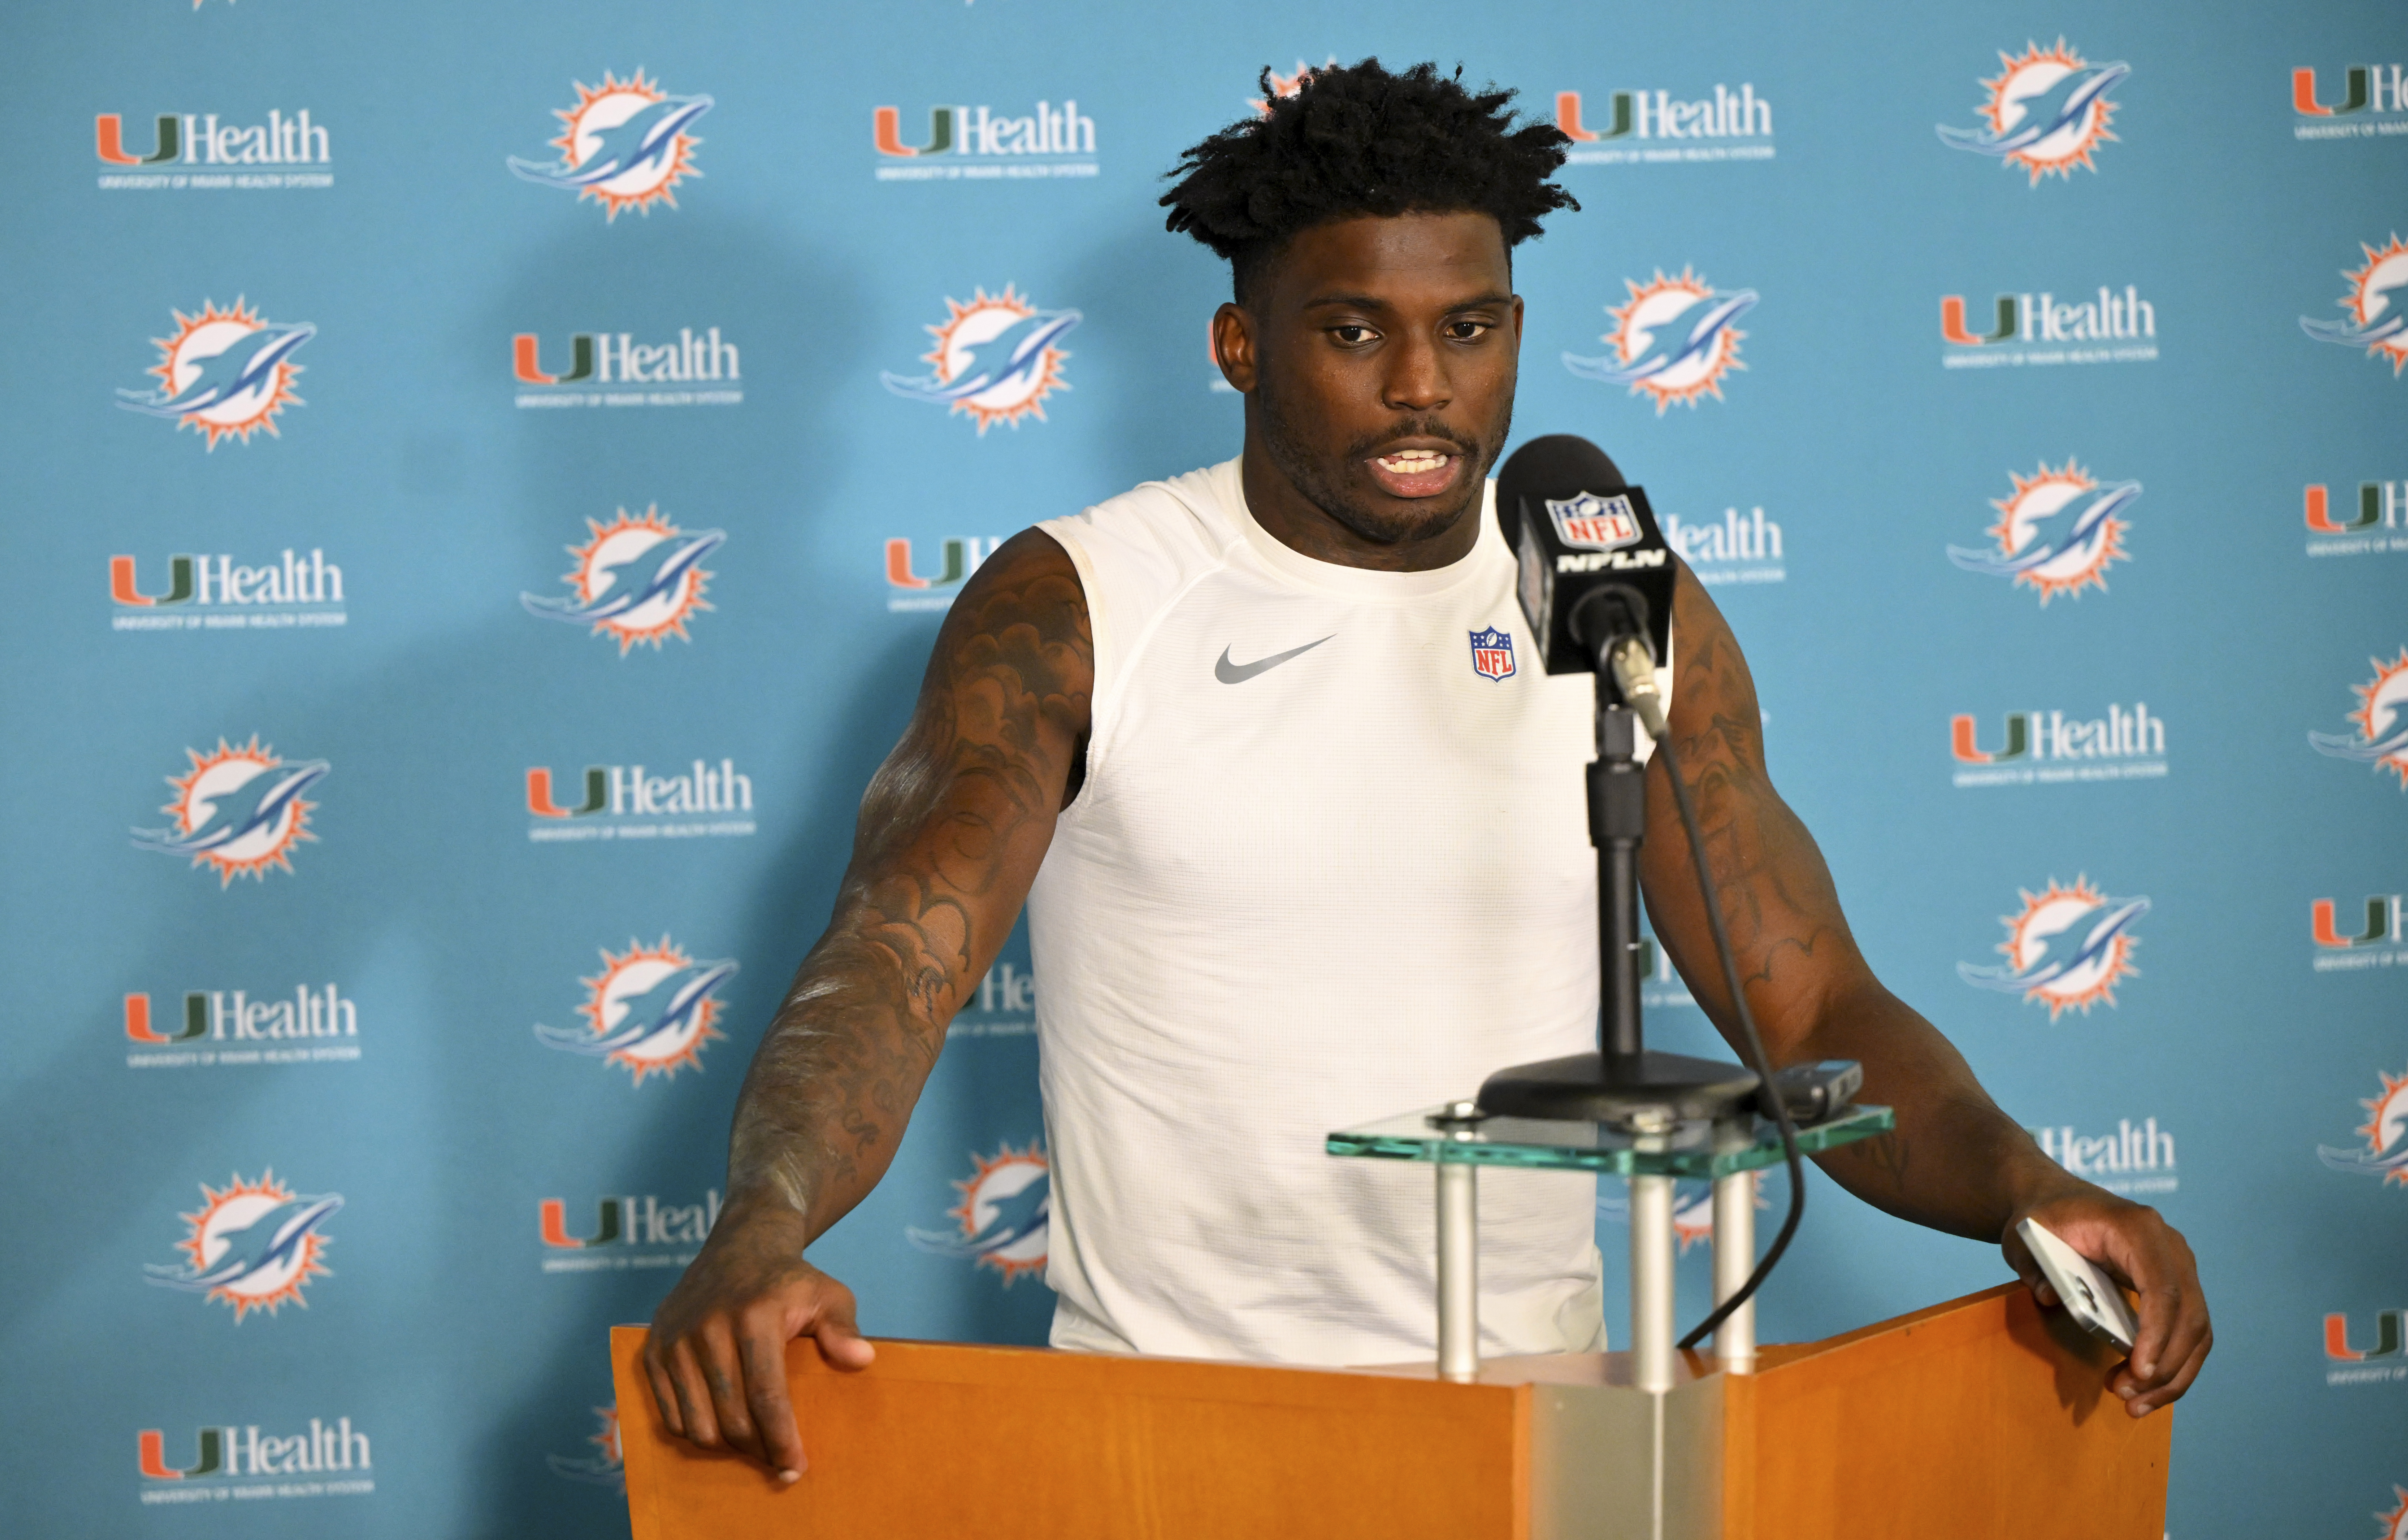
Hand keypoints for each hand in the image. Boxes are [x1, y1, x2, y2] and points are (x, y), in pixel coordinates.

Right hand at [642, 1204, 874, 1479]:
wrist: (738, 1248)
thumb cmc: (790, 1281)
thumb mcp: (828, 1293)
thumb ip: (844, 1327)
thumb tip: (862, 1359)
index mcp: (754, 1315)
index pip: (765, 1395)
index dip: (781, 1439)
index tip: (797, 1468)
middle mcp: (708, 1327)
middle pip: (730, 1417)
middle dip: (758, 1451)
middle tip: (778, 1462)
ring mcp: (676, 1340)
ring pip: (697, 1424)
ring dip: (726, 1447)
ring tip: (753, 1446)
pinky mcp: (653, 1350)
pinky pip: (670, 1415)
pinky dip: (695, 1432)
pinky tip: (721, 1428)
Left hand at [2000, 1189, 2208, 1417]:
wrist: (2058, 1203)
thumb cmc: (2043, 1219)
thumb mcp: (2026, 1236)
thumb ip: (2032, 1264)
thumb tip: (2051, 1296)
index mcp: (2138, 1228)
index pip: (2162, 1287)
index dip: (2156, 1333)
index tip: (2139, 1372)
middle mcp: (2170, 1246)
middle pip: (2189, 1316)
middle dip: (2165, 1366)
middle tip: (2128, 1399)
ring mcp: (2179, 1266)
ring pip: (2196, 1331)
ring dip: (2172, 1375)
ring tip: (2134, 1404)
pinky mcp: (2178, 1287)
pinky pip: (2187, 1332)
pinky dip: (2171, 1364)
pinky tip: (2143, 1387)